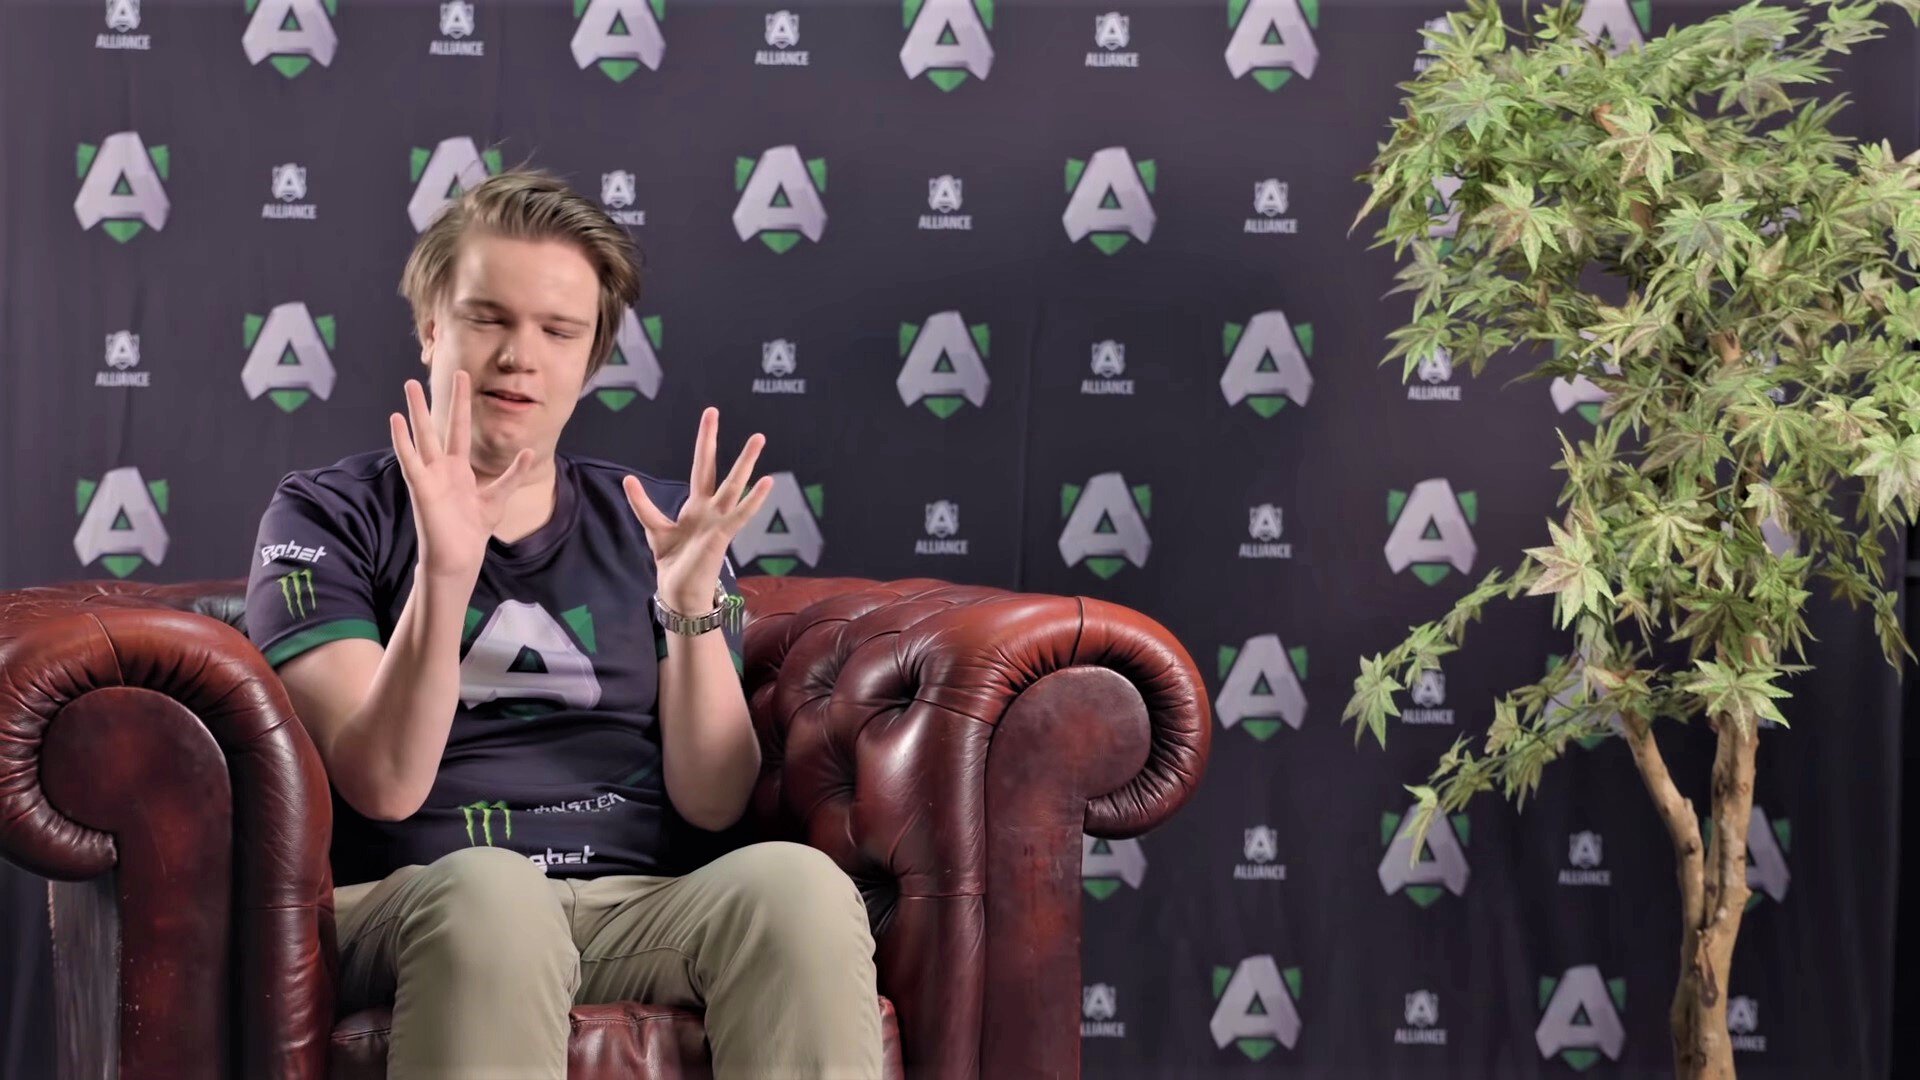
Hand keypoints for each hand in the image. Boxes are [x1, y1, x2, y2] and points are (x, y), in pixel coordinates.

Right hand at [390, 371, 535, 580]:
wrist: (459, 558)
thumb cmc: (473, 531)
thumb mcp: (498, 497)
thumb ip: (513, 475)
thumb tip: (528, 452)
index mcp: (458, 469)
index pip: (459, 429)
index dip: (461, 404)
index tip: (463, 379)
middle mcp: (441, 468)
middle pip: (435, 427)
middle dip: (432, 402)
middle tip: (423, 375)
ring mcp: (429, 476)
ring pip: (421, 437)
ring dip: (414, 412)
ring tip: (409, 386)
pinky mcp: (421, 488)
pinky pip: (409, 460)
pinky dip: (402, 441)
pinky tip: (395, 419)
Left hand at [624, 407, 772, 609]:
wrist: (680, 592)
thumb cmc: (674, 563)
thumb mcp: (655, 529)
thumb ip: (644, 505)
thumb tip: (628, 479)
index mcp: (696, 505)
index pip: (701, 466)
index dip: (704, 442)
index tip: (710, 415)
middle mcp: (709, 508)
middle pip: (712, 467)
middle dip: (711, 440)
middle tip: (713, 410)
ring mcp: (718, 520)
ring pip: (733, 485)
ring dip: (746, 463)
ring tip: (758, 438)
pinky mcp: (722, 535)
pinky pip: (740, 514)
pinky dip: (753, 499)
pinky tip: (767, 481)